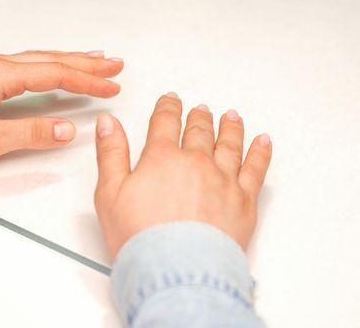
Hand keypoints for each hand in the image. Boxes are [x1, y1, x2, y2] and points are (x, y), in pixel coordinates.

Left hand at [0, 50, 122, 166]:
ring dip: (71, 59)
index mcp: (0, 75)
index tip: (111, 87)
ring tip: (96, 59)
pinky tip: (56, 65)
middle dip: (87, 63)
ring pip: (41, 58)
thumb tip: (67, 130)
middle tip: (115, 65)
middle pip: (53, 59)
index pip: (55, 75)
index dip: (87, 82)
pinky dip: (51, 62)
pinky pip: (28, 63)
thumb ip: (31, 133)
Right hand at [94, 93, 271, 259]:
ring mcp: (223, 179)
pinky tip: (262, 141)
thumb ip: (111, 153)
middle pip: (199, 130)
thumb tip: (108, 123)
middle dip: (198, 117)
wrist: (177, 271)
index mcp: (162, 158)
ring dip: (229, 127)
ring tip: (231, 117)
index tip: (171, 100)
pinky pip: (256, 168)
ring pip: (229, 143)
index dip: (167, 107)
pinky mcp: (244, 201)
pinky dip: (260, 152)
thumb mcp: (109, 193)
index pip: (165, 122)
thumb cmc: (141, 238)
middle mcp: (196, 162)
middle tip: (201, 109)